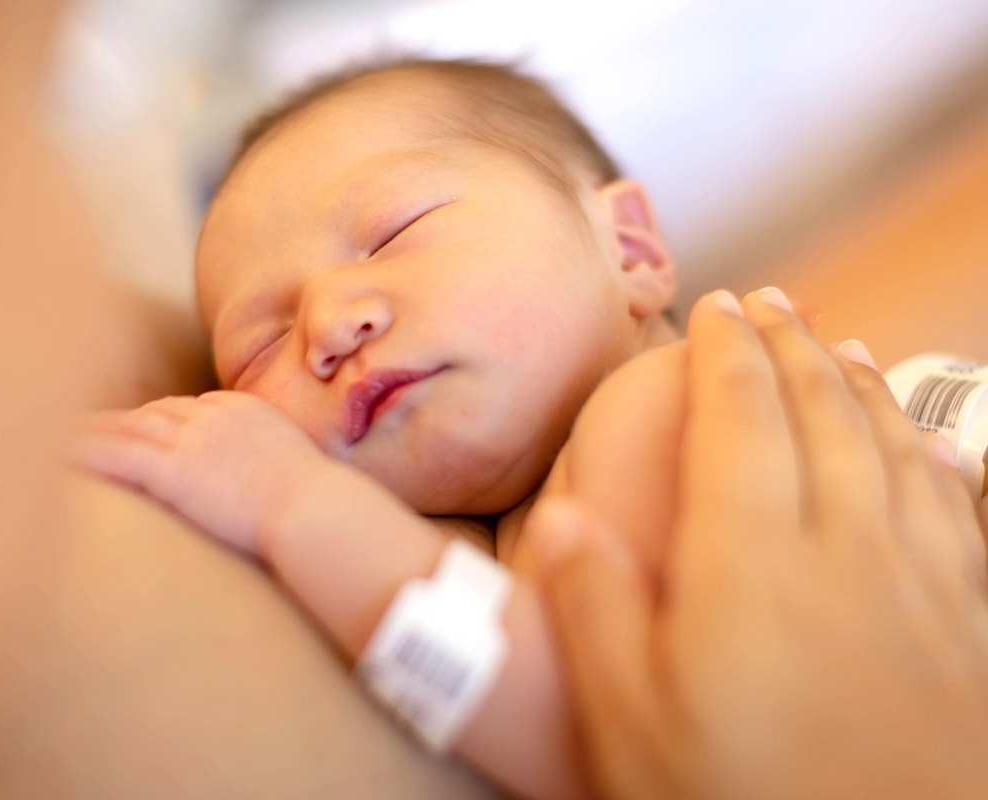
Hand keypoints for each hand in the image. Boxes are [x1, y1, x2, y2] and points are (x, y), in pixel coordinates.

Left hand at [72, 391, 329, 556]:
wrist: (316, 510)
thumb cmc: (320, 505)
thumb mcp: (302, 470)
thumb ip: (279, 469)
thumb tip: (283, 490)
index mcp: (243, 411)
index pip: (191, 407)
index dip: (161, 418)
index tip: (142, 429)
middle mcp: (212, 417)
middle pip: (154, 411)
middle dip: (122, 419)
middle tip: (88, 427)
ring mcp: (190, 440)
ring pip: (127, 426)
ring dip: (91, 430)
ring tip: (57, 436)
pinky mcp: (173, 470)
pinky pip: (116, 454)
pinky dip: (84, 451)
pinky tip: (56, 455)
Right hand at [532, 288, 987, 799]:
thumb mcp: (634, 726)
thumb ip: (594, 612)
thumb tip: (562, 518)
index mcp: (753, 560)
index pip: (741, 417)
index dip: (726, 351)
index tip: (714, 305)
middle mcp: (844, 548)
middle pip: (821, 411)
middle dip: (792, 344)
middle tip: (770, 300)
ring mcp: (918, 584)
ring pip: (891, 446)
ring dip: (860, 383)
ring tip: (839, 342)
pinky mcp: (967, 627)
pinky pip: (954, 508)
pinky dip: (934, 455)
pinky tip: (928, 442)